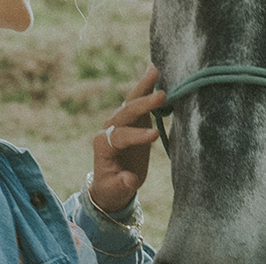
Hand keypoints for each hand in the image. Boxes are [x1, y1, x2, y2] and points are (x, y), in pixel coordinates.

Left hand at [89, 64, 165, 213]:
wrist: (112, 183)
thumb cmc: (113, 188)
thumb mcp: (116, 190)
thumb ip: (122, 184)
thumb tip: (129, 180)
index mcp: (103, 146)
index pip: (120, 136)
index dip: (137, 135)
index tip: (155, 136)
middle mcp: (109, 129)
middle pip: (125, 113)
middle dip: (142, 105)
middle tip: (161, 97)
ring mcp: (120, 122)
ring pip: (131, 102)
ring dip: (143, 88)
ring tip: (155, 71)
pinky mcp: (132, 119)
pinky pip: (138, 101)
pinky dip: (146, 87)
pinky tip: (154, 71)